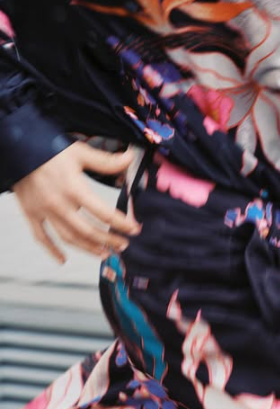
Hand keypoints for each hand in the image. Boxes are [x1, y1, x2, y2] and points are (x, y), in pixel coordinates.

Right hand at [13, 142, 140, 264]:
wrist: (16, 148)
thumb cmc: (49, 148)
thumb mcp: (80, 152)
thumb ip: (106, 160)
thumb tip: (130, 157)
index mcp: (74, 189)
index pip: (104, 213)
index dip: (122, 223)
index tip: (135, 229)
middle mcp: (59, 205)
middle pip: (88, 231)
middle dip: (109, 240)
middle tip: (123, 245)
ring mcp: (44, 212)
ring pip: (68, 238)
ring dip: (88, 248)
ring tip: (104, 254)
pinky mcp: (30, 214)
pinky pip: (41, 237)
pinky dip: (52, 250)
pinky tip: (63, 260)